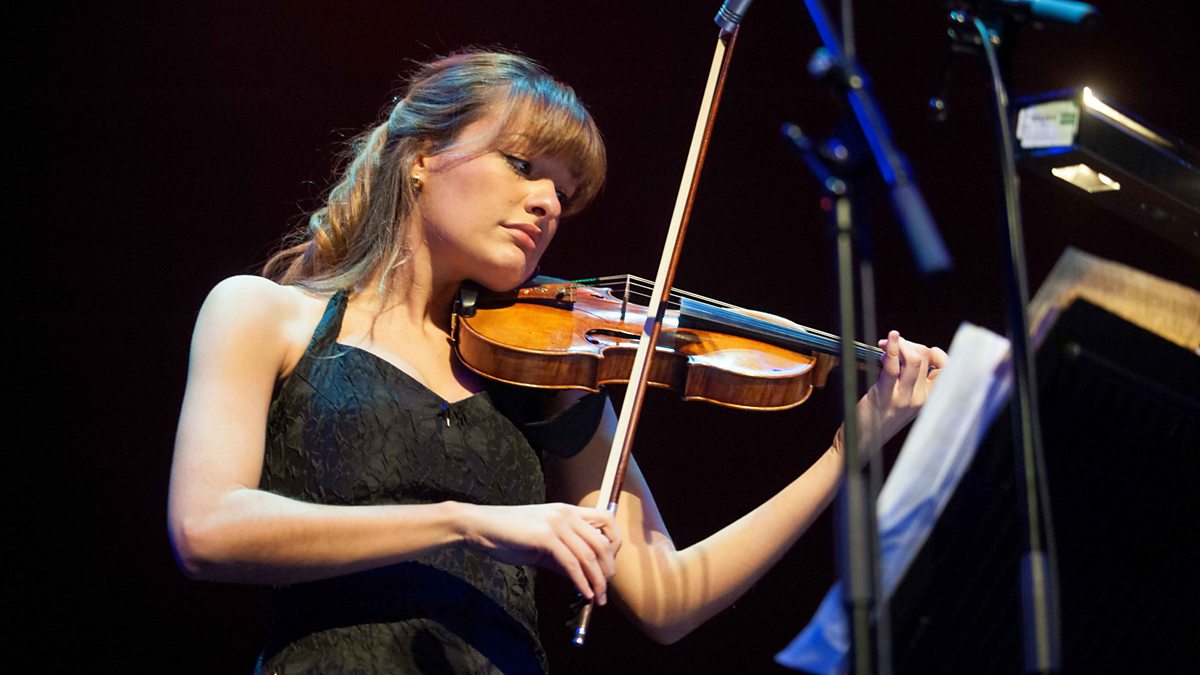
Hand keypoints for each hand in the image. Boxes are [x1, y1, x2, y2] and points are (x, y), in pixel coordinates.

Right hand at [460, 502, 621, 604]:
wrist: (480, 527)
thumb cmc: (508, 535)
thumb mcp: (541, 544)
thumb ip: (562, 556)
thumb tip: (581, 576)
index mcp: (567, 511)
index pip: (607, 520)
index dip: (614, 544)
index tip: (609, 565)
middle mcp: (566, 514)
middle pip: (602, 542)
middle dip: (608, 569)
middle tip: (605, 589)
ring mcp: (557, 524)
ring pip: (589, 555)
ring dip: (597, 581)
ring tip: (598, 598)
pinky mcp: (545, 537)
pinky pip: (571, 563)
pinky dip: (581, 581)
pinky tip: (584, 594)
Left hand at [834, 330, 947, 457]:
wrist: (863, 441)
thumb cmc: (879, 417)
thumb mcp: (903, 399)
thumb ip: (910, 378)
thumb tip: (906, 349)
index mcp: (927, 398)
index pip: (945, 367)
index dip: (932, 352)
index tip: (915, 348)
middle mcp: (920, 398)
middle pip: (925, 357)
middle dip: (908, 343)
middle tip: (890, 344)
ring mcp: (904, 397)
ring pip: (914, 359)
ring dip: (899, 344)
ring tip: (884, 345)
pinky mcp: (885, 395)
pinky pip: (892, 366)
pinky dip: (891, 348)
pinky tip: (887, 341)